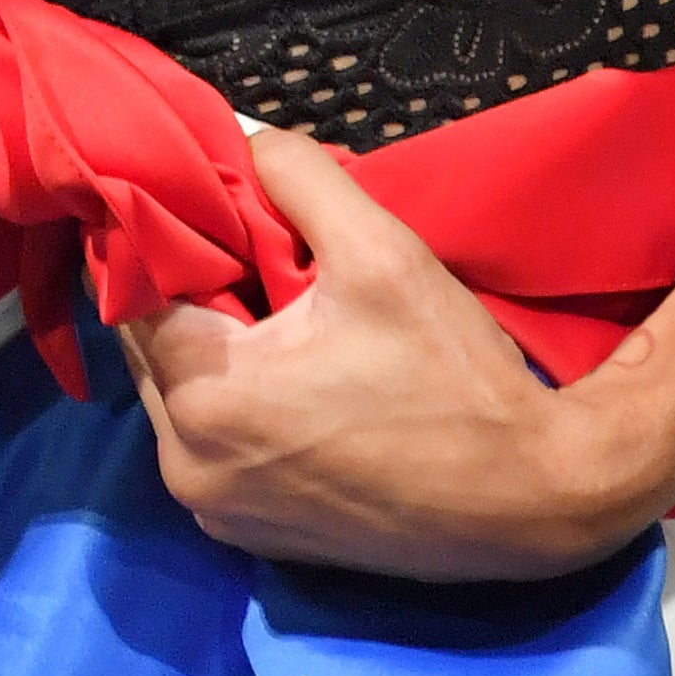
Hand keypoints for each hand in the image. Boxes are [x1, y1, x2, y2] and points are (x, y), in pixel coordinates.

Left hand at [113, 127, 632, 579]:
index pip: (136, 293)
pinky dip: (233, 406)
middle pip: (152, 346)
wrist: (538, 502)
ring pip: (176, 396)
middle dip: (191, 299)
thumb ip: (298, 177)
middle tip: (251, 264)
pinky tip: (292, 377)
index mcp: (205, 397)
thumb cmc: (459, 379)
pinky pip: (210, 445)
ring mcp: (217, 509)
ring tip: (278, 320)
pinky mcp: (249, 535)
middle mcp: (188, 465)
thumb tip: (244, 140)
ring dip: (211, 352)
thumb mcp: (383, 251)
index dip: (171, 245)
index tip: (217, 220)